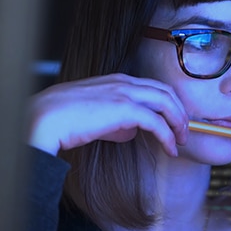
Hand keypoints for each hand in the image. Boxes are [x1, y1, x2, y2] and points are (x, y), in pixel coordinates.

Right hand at [26, 73, 188, 156]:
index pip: (153, 88)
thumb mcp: (95, 117)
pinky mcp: (125, 109)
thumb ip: (115, 122)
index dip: (168, 105)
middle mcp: (124, 82)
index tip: (174, 123)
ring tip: (181, 142)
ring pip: (167, 103)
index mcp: (116, 80)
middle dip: (180, 113)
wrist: (46, 118)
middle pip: (166, 92)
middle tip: (184, 133)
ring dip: (179, 123)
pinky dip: (168, 136)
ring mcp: (125, 93)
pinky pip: (157, 122)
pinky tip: (170, 149)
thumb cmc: (64, 119)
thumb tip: (130, 132)